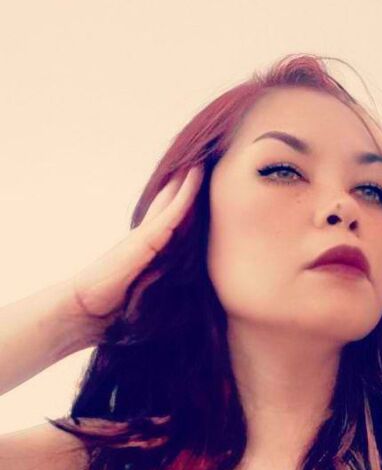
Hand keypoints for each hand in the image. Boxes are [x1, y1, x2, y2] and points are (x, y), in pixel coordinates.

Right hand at [65, 163, 204, 331]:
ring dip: (189, 180)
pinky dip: (185, 193)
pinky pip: (170, 212)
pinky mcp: (144, 240)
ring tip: (204, 157)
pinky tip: (196, 175)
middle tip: (208, 161)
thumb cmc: (115, 312)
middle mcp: (148, 238)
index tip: (206, 187)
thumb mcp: (149, 297)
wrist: (85, 313)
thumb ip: (165, 288)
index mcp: (151, 252)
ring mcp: (146, 237)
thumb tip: (195, 298)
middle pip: (173, 204)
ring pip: (174, 201)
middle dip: (189, 184)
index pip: (174, 221)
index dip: (188, 203)